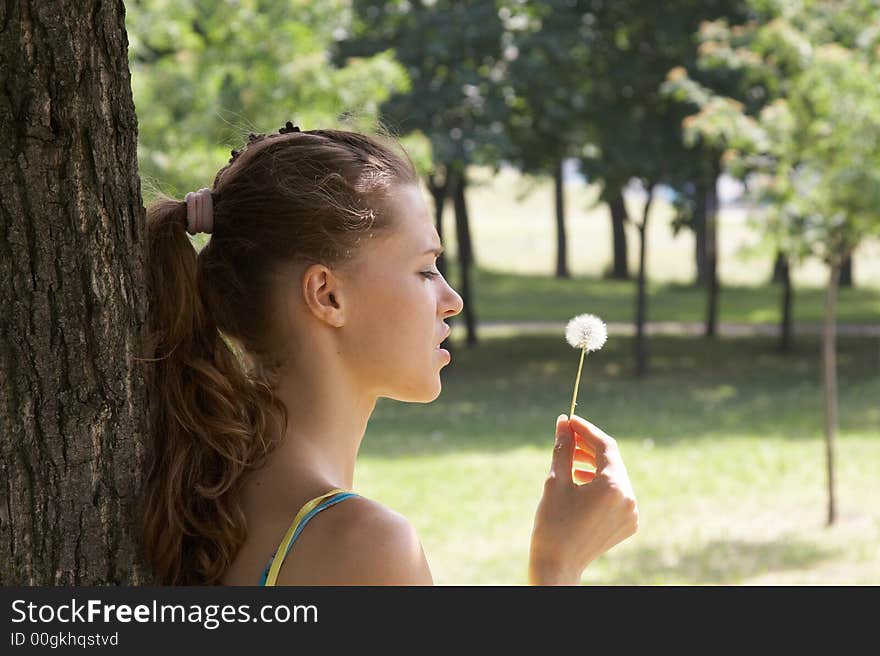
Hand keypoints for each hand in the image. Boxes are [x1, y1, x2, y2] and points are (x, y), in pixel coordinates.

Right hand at [528, 414, 638, 584]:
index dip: (586, 429)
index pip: (605, 446)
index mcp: (613, 486)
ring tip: (569, 460)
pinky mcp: (627, 524)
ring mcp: (631, 513)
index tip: (570, 421)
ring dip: (593, 464)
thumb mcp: (555, 480)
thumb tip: (563, 421)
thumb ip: (563, 448)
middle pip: (611, 461)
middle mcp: (628, 498)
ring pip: (614, 477)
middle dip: (588, 446)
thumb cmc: (552, 523)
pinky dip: (600, 484)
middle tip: (567, 436)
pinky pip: (616, 494)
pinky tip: (580, 481)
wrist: (557, 566)